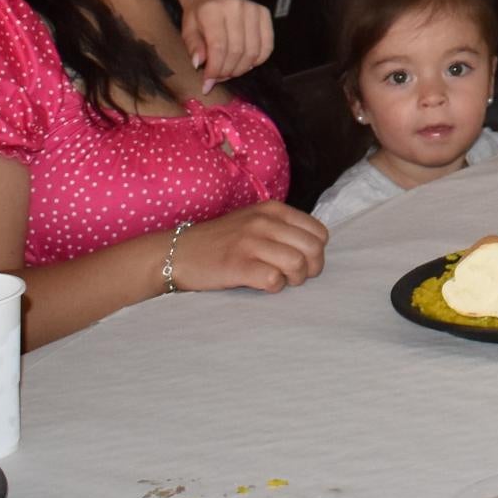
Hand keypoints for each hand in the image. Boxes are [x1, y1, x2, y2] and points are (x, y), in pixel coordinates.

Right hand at [171, 201, 327, 293]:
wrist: (178, 252)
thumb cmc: (221, 241)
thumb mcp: (254, 222)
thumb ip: (283, 229)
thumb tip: (314, 249)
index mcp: (273, 210)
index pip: (319, 232)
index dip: (317, 252)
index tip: (303, 262)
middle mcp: (264, 222)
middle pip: (313, 249)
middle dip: (311, 269)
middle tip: (295, 276)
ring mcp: (250, 242)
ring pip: (297, 264)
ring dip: (293, 279)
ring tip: (279, 280)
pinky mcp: (237, 265)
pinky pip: (273, 280)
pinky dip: (273, 287)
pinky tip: (262, 284)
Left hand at [181, 0, 273, 88]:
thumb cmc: (199, 15)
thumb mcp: (188, 30)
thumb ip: (194, 47)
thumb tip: (199, 64)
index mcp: (212, 10)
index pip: (218, 47)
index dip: (215, 69)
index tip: (208, 81)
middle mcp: (235, 7)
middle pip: (237, 51)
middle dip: (227, 71)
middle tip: (219, 78)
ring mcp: (253, 9)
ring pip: (253, 51)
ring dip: (242, 68)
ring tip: (231, 71)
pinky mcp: (265, 13)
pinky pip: (267, 45)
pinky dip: (258, 60)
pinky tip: (246, 63)